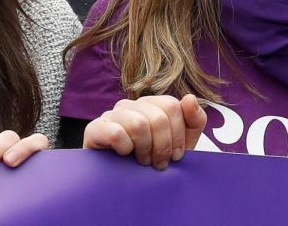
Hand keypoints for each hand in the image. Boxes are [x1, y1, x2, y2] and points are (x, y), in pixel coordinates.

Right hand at [83, 94, 206, 169]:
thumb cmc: (153, 163)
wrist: (123, 189)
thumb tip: (190, 98)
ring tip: (142, 161)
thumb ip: (193, 121)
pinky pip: (116, 133)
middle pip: (157, 117)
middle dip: (162, 146)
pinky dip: (125, 149)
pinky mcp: (94, 129)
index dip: (178, 134)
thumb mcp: (181, 145)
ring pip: (138, 124)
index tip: (175, 156)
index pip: (171, 106)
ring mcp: (111, 115)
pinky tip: (124, 156)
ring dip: (144, 149)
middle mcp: (130, 106)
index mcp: (150, 105)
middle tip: (158, 163)